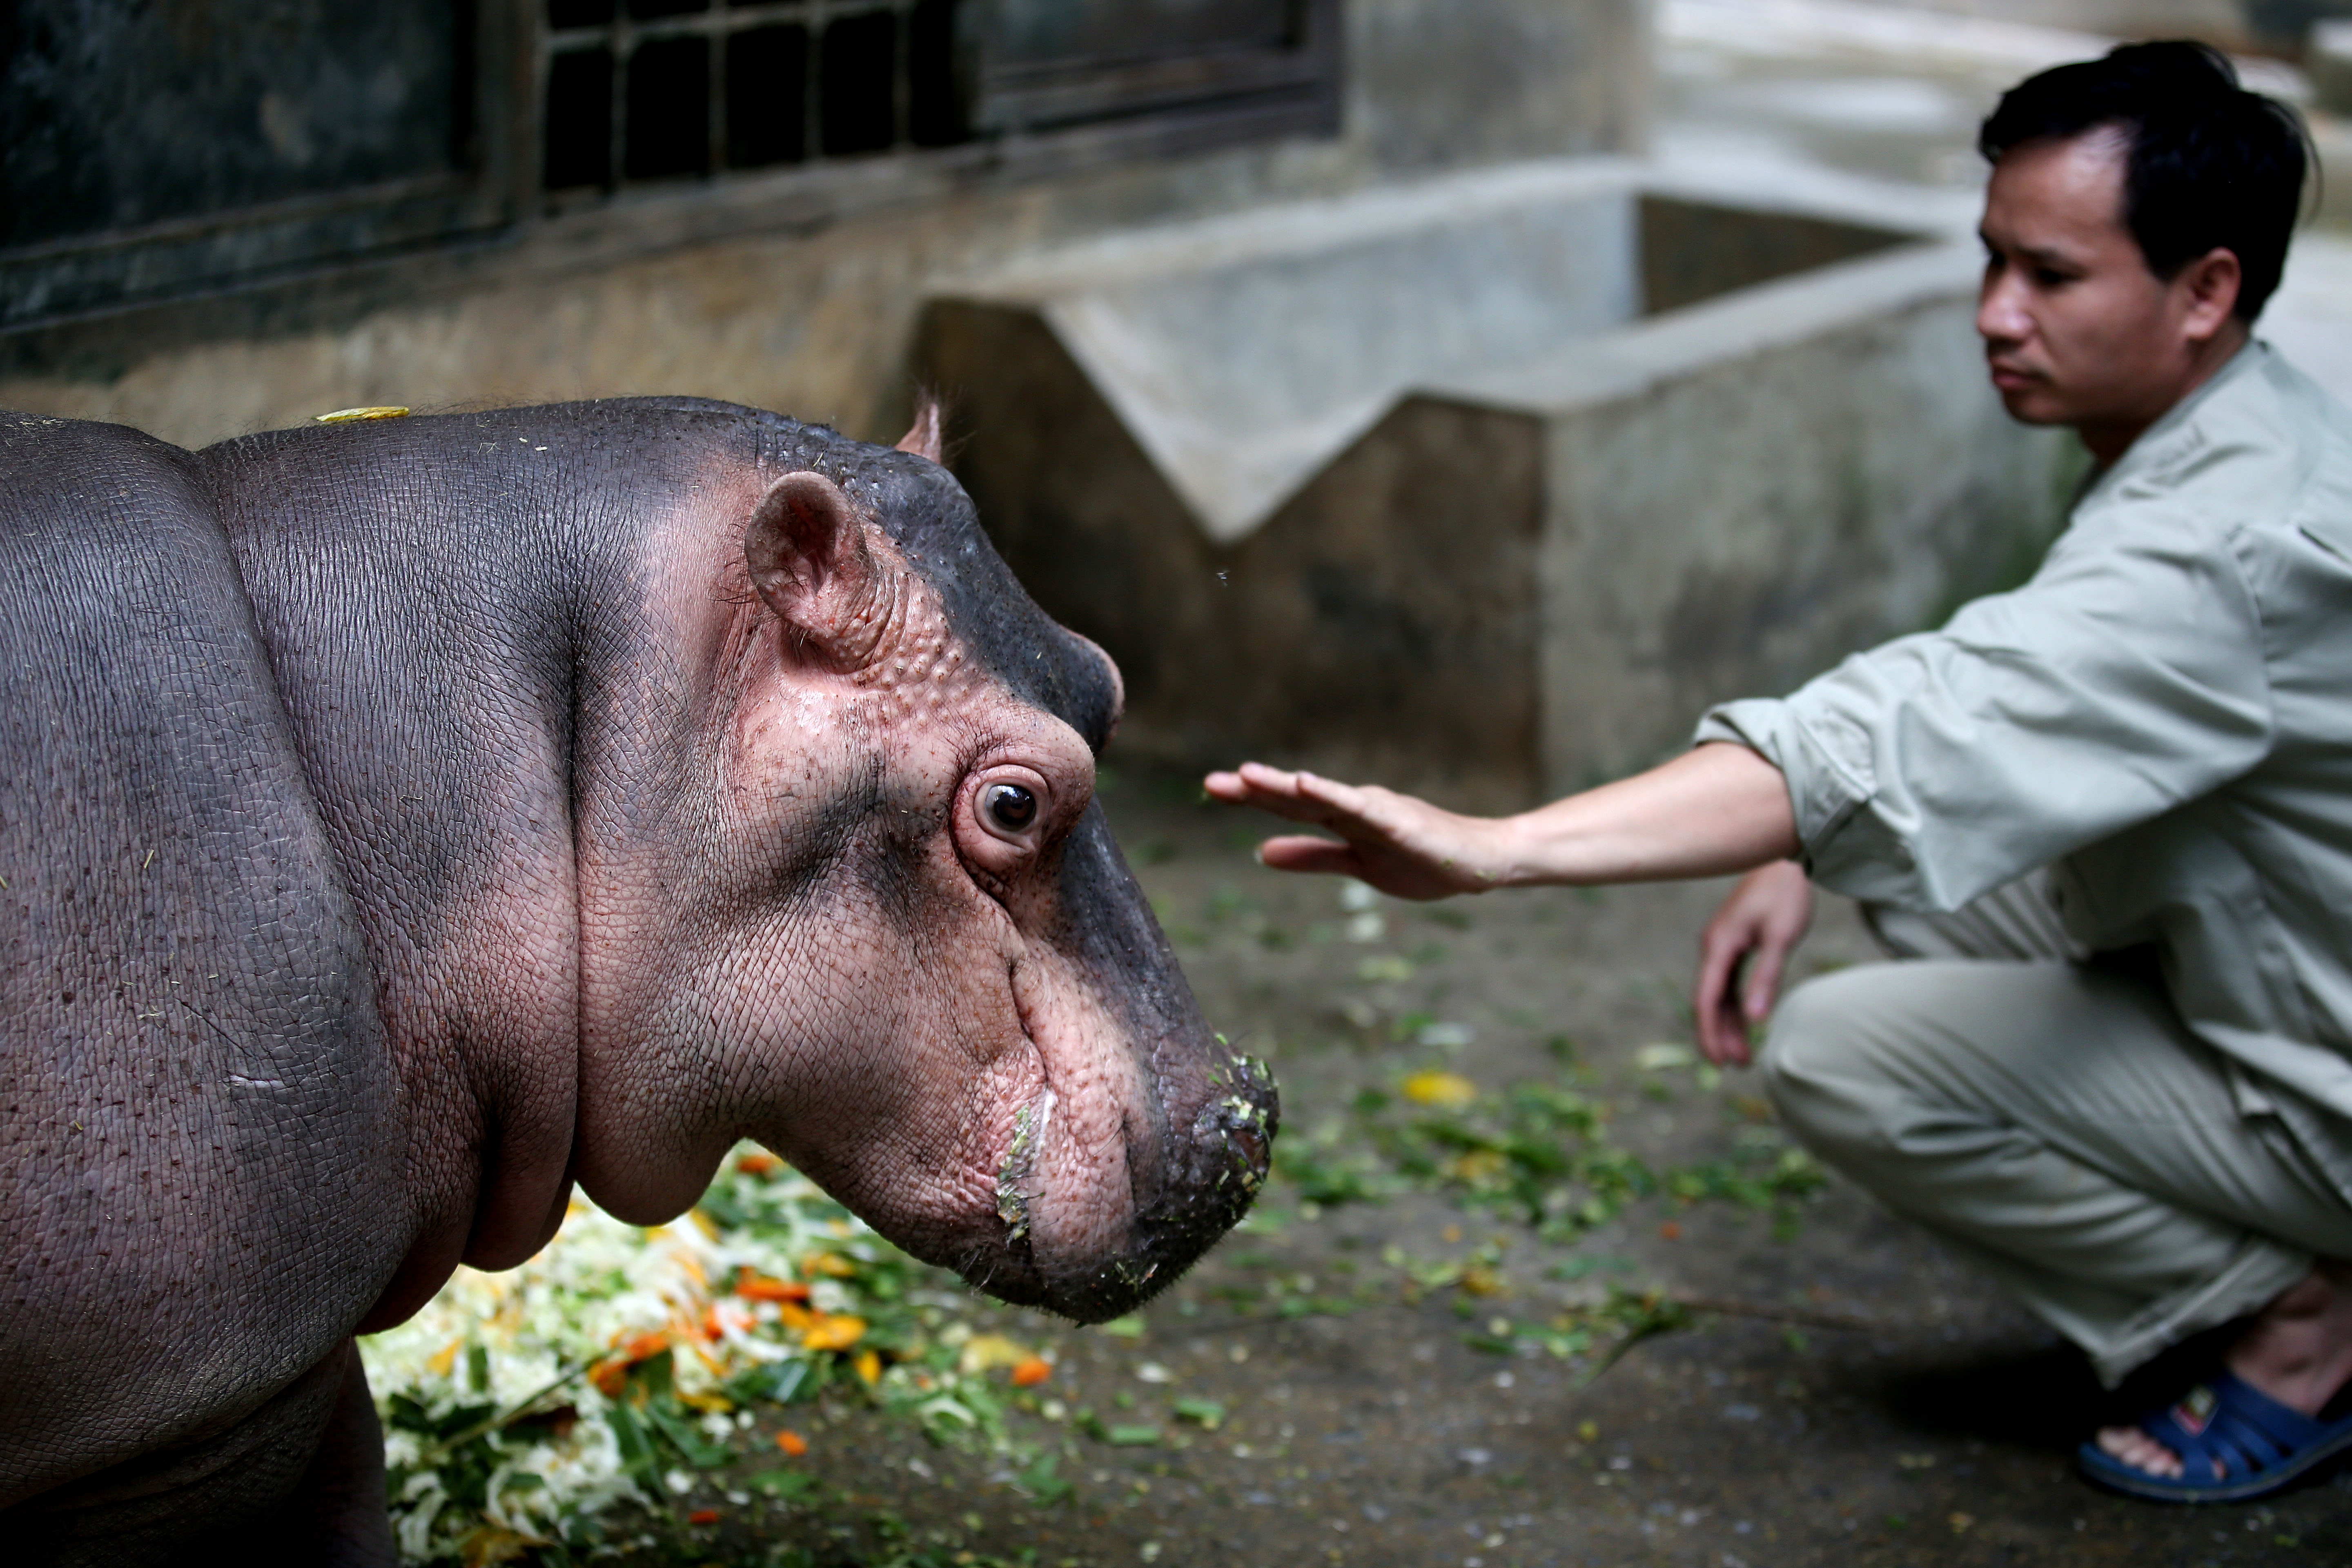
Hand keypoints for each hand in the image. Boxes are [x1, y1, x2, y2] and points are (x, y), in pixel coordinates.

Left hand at [1201, 762, 1509, 900]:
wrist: (1480, 864)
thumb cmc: (1422, 861)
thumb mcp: (1356, 865)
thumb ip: (1312, 857)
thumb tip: (1262, 853)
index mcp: (1342, 817)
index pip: (1289, 804)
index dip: (1251, 797)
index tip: (1212, 788)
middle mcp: (1353, 805)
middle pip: (1295, 795)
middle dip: (1253, 789)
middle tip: (1211, 782)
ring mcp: (1375, 810)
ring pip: (1321, 795)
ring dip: (1283, 785)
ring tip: (1246, 775)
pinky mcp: (1397, 821)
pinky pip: (1359, 806)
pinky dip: (1331, 793)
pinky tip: (1305, 783)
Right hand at [1693, 860, 1813, 1066]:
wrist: (1787, 860)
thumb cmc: (1786, 895)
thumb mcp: (1781, 936)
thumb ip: (1767, 977)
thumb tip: (1757, 1020)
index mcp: (1719, 946)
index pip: (1706, 1000)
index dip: (1710, 1033)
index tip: (1718, 1063)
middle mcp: (1714, 948)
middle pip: (1709, 1002)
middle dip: (1719, 1036)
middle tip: (1737, 1067)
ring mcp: (1723, 947)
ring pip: (1719, 995)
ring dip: (1729, 1025)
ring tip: (1744, 1056)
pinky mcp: (1735, 945)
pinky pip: (1729, 983)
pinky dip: (1736, 1006)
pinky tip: (1747, 1024)